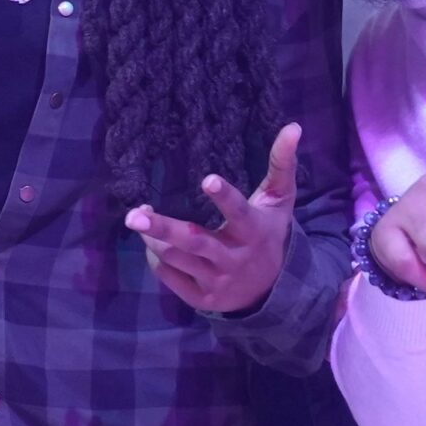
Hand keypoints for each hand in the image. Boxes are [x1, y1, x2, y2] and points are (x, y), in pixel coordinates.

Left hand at [128, 123, 303, 313]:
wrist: (272, 290)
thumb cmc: (268, 232)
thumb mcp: (279, 200)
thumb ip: (282, 164)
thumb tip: (293, 126)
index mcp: (253, 231)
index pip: (239, 212)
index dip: (224, 197)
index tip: (207, 179)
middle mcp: (234, 258)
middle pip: (194, 241)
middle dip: (162, 228)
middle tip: (133, 215)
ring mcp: (217, 281)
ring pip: (176, 259)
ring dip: (153, 239)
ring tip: (140, 218)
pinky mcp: (203, 299)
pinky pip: (170, 278)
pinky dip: (157, 260)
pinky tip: (153, 244)